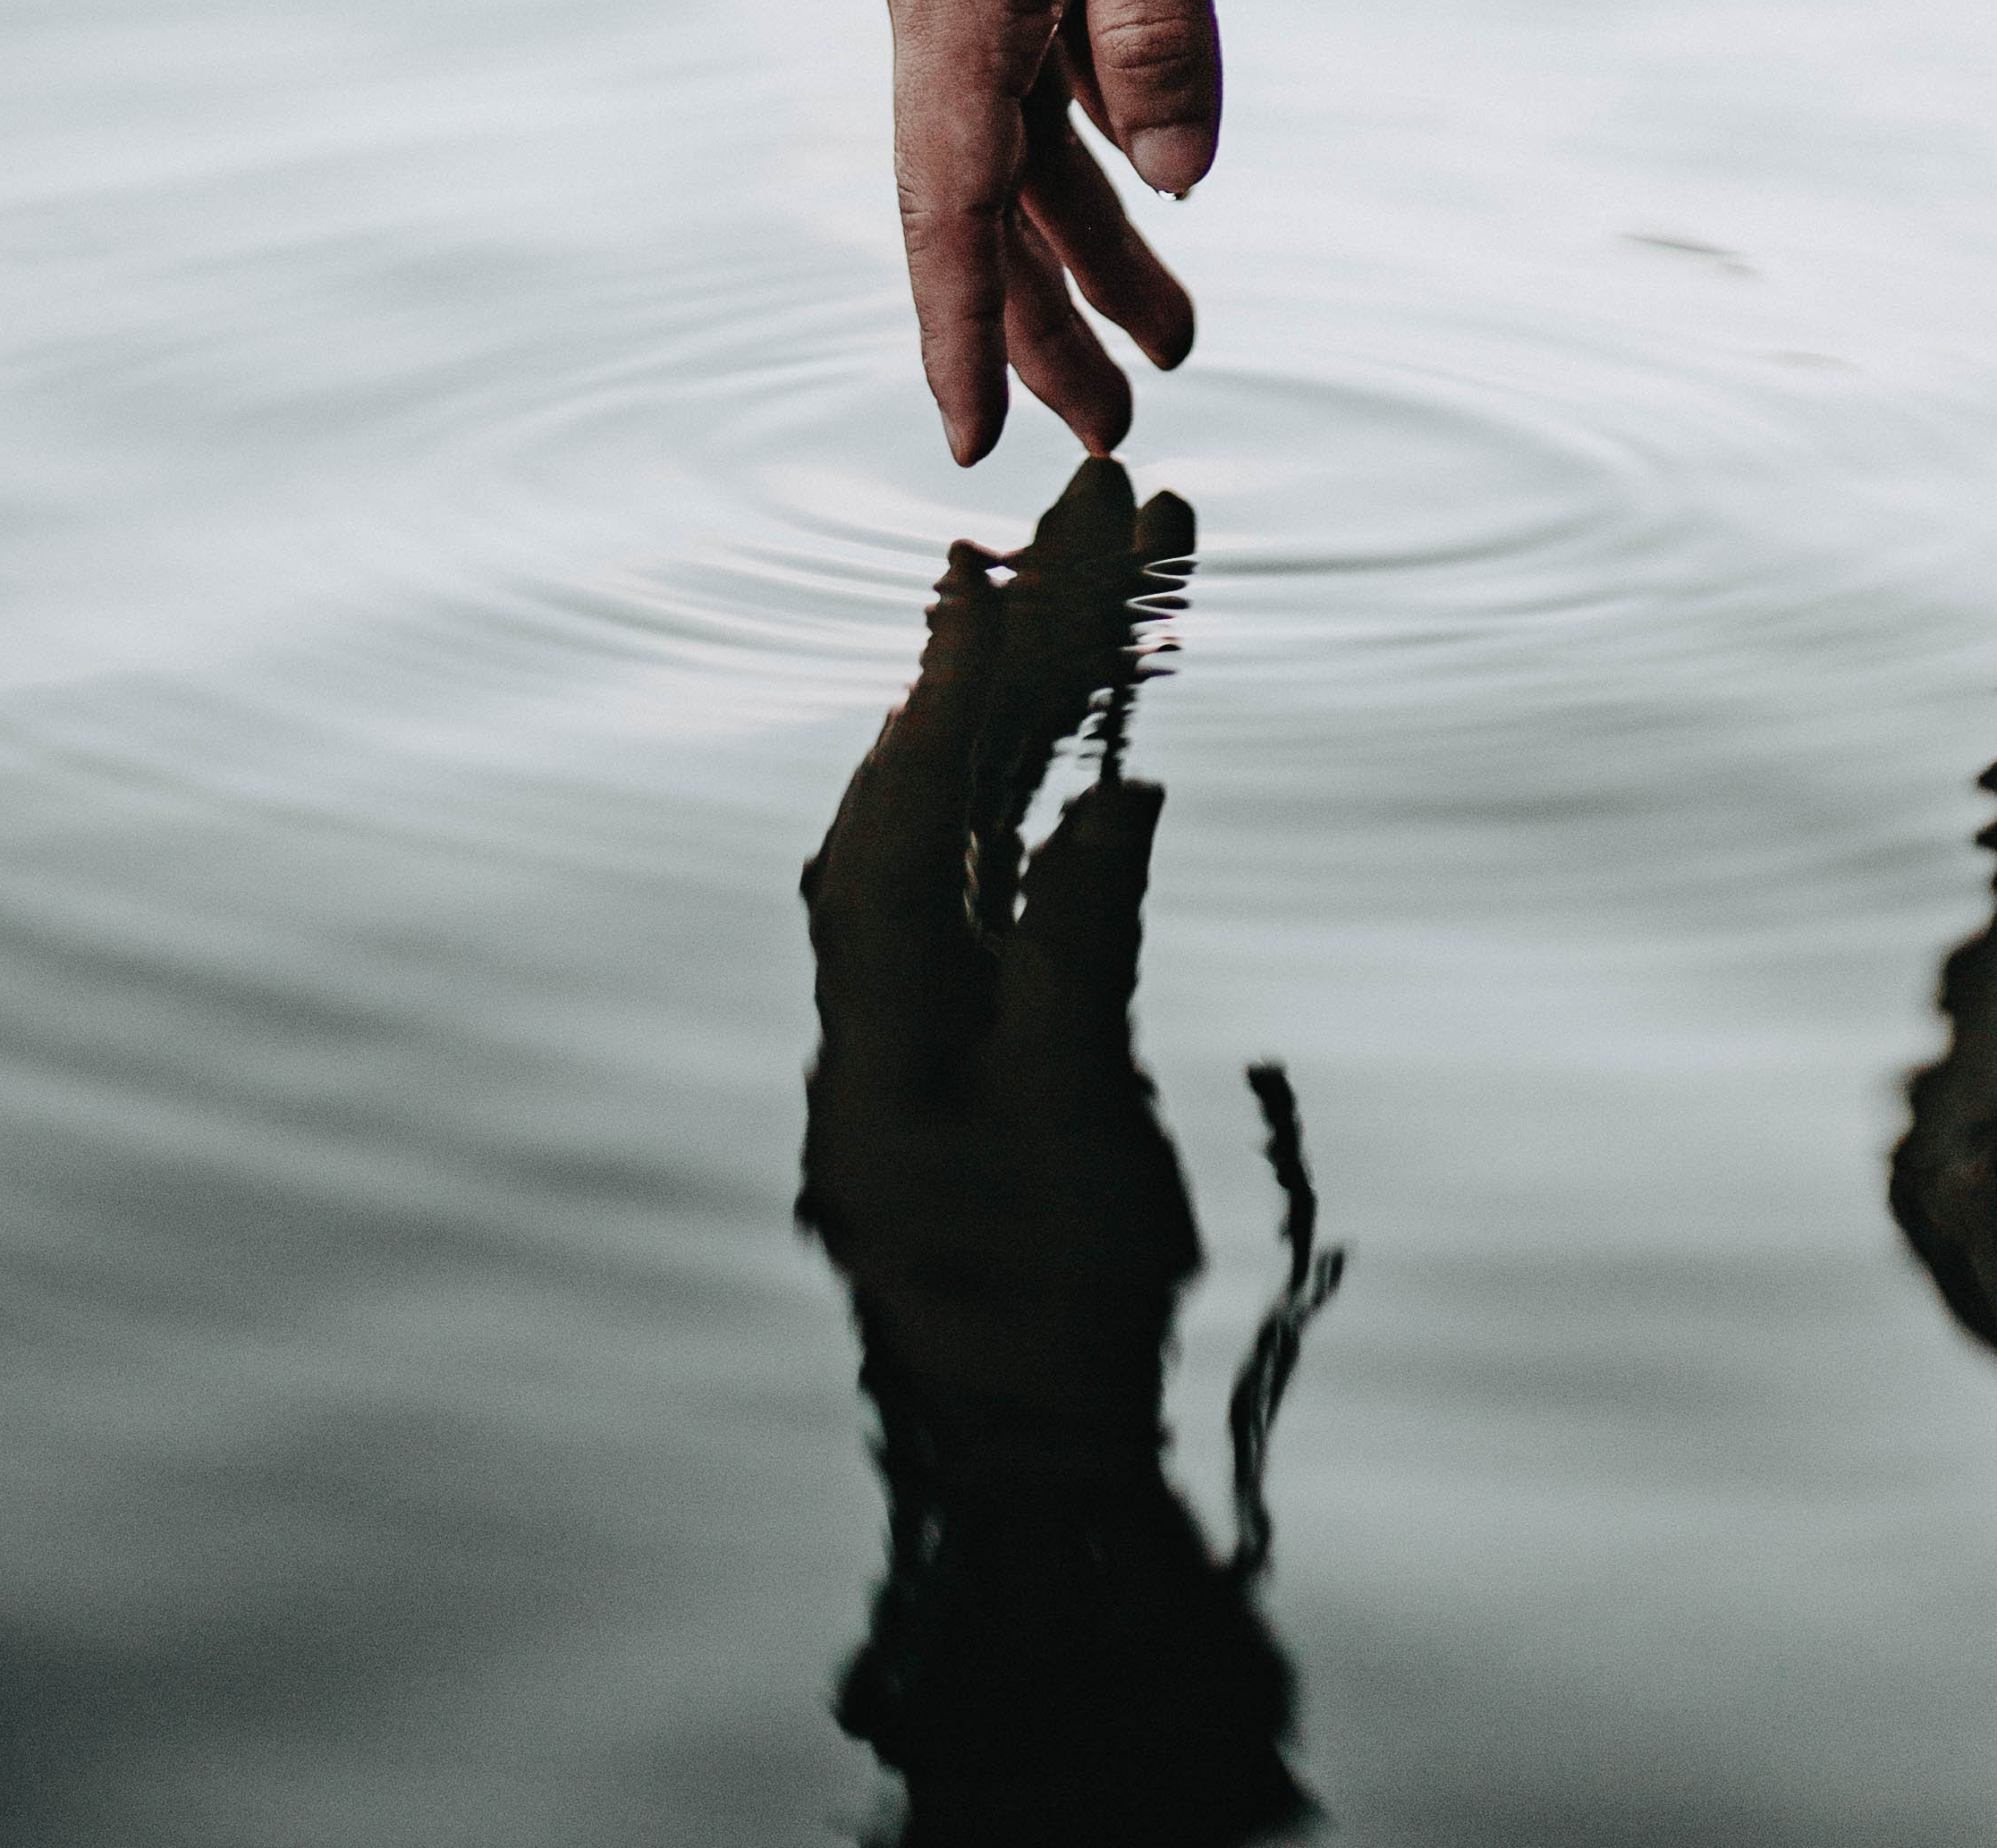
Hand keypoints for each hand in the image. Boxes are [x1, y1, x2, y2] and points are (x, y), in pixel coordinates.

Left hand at [800, 463, 1202, 1462]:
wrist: (1031, 1464)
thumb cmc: (1051, 1313)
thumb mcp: (1074, 1125)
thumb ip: (1079, 947)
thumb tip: (1111, 800)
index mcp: (885, 1015)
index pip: (910, 806)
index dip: (953, 682)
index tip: (987, 563)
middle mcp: (887, 1002)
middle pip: (946, 789)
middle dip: (1021, 660)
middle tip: (1088, 532)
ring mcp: (926, 1026)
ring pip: (974, 826)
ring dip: (1035, 714)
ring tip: (1090, 595)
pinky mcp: (972, 1053)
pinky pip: (998, 887)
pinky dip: (1038, 800)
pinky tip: (1082, 746)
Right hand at [876, 0, 1255, 462]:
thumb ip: (1161, 29)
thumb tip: (1178, 177)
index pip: (948, 196)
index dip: (962, 328)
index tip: (977, 447)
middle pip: (982, 188)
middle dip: (1045, 316)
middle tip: (1119, 432)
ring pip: (1018, 129)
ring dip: (1087, 236)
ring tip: (1173, 341)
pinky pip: (1043, 58)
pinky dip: (1096, 137)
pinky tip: (1158, 183)